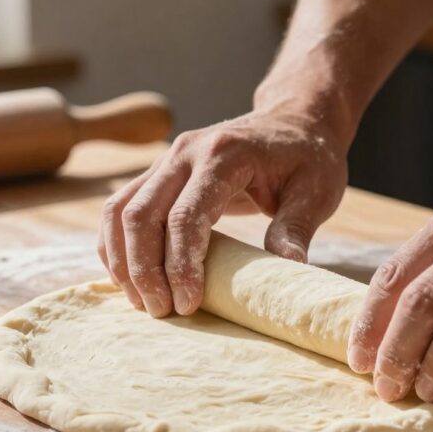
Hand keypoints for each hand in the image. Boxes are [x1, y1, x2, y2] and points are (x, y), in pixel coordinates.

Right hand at [98, 108, 348, 317]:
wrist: (294, 120)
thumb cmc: (309, 157)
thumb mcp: (316, 190)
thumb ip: (296, 228)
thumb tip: (288, 268)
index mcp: (223, 155)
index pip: (185, 215)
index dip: (180, 264)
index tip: (188, 304)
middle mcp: (185, 153)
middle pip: (140, 214)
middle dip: (144, 269)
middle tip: (161, 311)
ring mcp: (166, 160)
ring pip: (119, 211)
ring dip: (123, 260)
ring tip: (141, 302)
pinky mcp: (159, 173)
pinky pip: (120, 208)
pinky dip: (115, 244)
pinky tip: (129, 278)